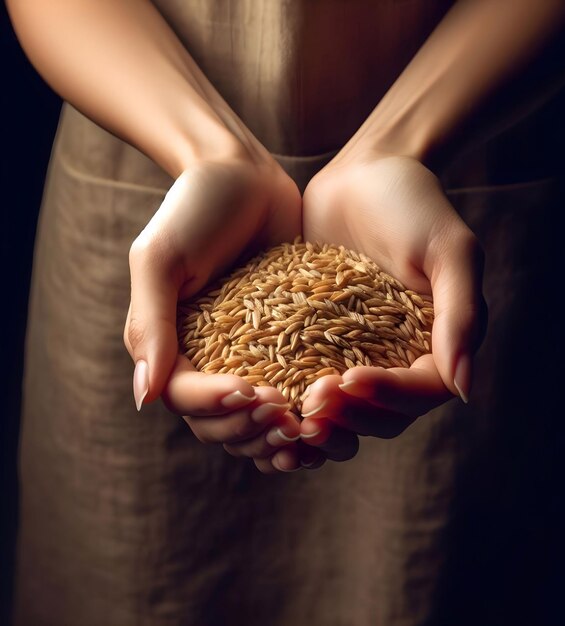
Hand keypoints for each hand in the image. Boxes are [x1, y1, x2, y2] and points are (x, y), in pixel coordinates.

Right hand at [124, 155, 311, 473]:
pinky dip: (304, 414)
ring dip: (278, 437)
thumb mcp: (161, 259)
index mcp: (171, 346)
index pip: (185, 398)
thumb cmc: (195, 208)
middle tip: (287, 418)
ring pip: (255, 419)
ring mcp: (247, 355)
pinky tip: (328, 418)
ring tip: (310, 433)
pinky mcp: (285, 344)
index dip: (216, 406)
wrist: (244, 175)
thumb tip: (143, 399)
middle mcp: (206, 358)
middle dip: (251, 429)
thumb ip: (149, 325)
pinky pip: (291, 391)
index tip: (253, 391)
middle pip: (220, 422)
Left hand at [298, 150, 486, 460]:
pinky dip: (296, 394)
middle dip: (350, 415)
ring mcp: (361, 350)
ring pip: (348, 407)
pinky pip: (313, 377)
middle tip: (311, 401)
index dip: (387, 396)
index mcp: (438, 343)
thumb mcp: (449, 252)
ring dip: (323, 417)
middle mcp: (402, 355)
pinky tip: (268, 392)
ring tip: (291, 409)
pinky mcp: (324, 338)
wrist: (366, 171)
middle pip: (383, 413)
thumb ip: (461, 316)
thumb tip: (464, 390)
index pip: (421, 393)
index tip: (348, 378)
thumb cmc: (414, 204)